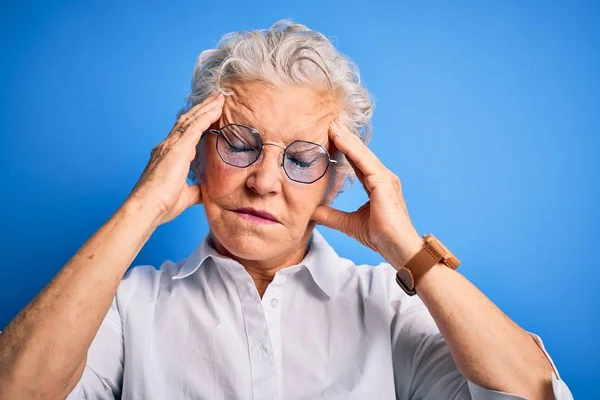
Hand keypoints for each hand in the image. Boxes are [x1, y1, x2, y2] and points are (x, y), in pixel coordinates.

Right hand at [126, 91, 224, 224]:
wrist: (147, 207)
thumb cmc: (161, 205)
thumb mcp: (185, 196)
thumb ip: (196, 189)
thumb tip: (206, 190)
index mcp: (168, 155)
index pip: (185, 133)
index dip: (197, 121)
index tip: (209, 112)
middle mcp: (168, 146)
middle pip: (188, 120)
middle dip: (203, 108)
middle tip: (216, 97)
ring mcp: (171, 145)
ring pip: (192, 119)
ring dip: (207, 107)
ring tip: (219, 97)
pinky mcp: (177, 148)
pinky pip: (196, 126)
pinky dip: (207, 115)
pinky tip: (217, 108)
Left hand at [311, 118, 422, 267]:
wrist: (398, 249)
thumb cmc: (381, 237)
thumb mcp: (349, 223)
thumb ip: (331, 215)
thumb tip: (312, 210)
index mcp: (376, 185)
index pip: (357, 162)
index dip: (343, 148)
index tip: (329, 136)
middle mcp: (383, 178)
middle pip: (360, 153)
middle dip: (344, 137)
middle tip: (329, 121)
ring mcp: (385, 179)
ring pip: (362, 153)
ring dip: (346, 138)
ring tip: (332, 124)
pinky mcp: (384, 183)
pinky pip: (365, 162)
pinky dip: (351, 149)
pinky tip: (339, 138)